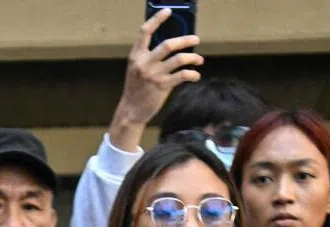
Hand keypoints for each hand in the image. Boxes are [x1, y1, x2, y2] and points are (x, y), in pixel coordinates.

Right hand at [110, 8, 201, 150]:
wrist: (131, 112)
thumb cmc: (136, 89)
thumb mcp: (137, 69)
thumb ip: (149, 57)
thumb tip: (171, 47)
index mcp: (136, 56)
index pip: (145, 32)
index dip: (157, 19)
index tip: (168, 12)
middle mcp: (145, 64)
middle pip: (168, 44)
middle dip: (185, 40)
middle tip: (195, 38)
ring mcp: (154, 75)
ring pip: (179, 59)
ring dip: (192, 57)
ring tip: (199, 59)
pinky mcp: (162, 86)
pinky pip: (182, 76)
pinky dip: (192, 74)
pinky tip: (195, 75)